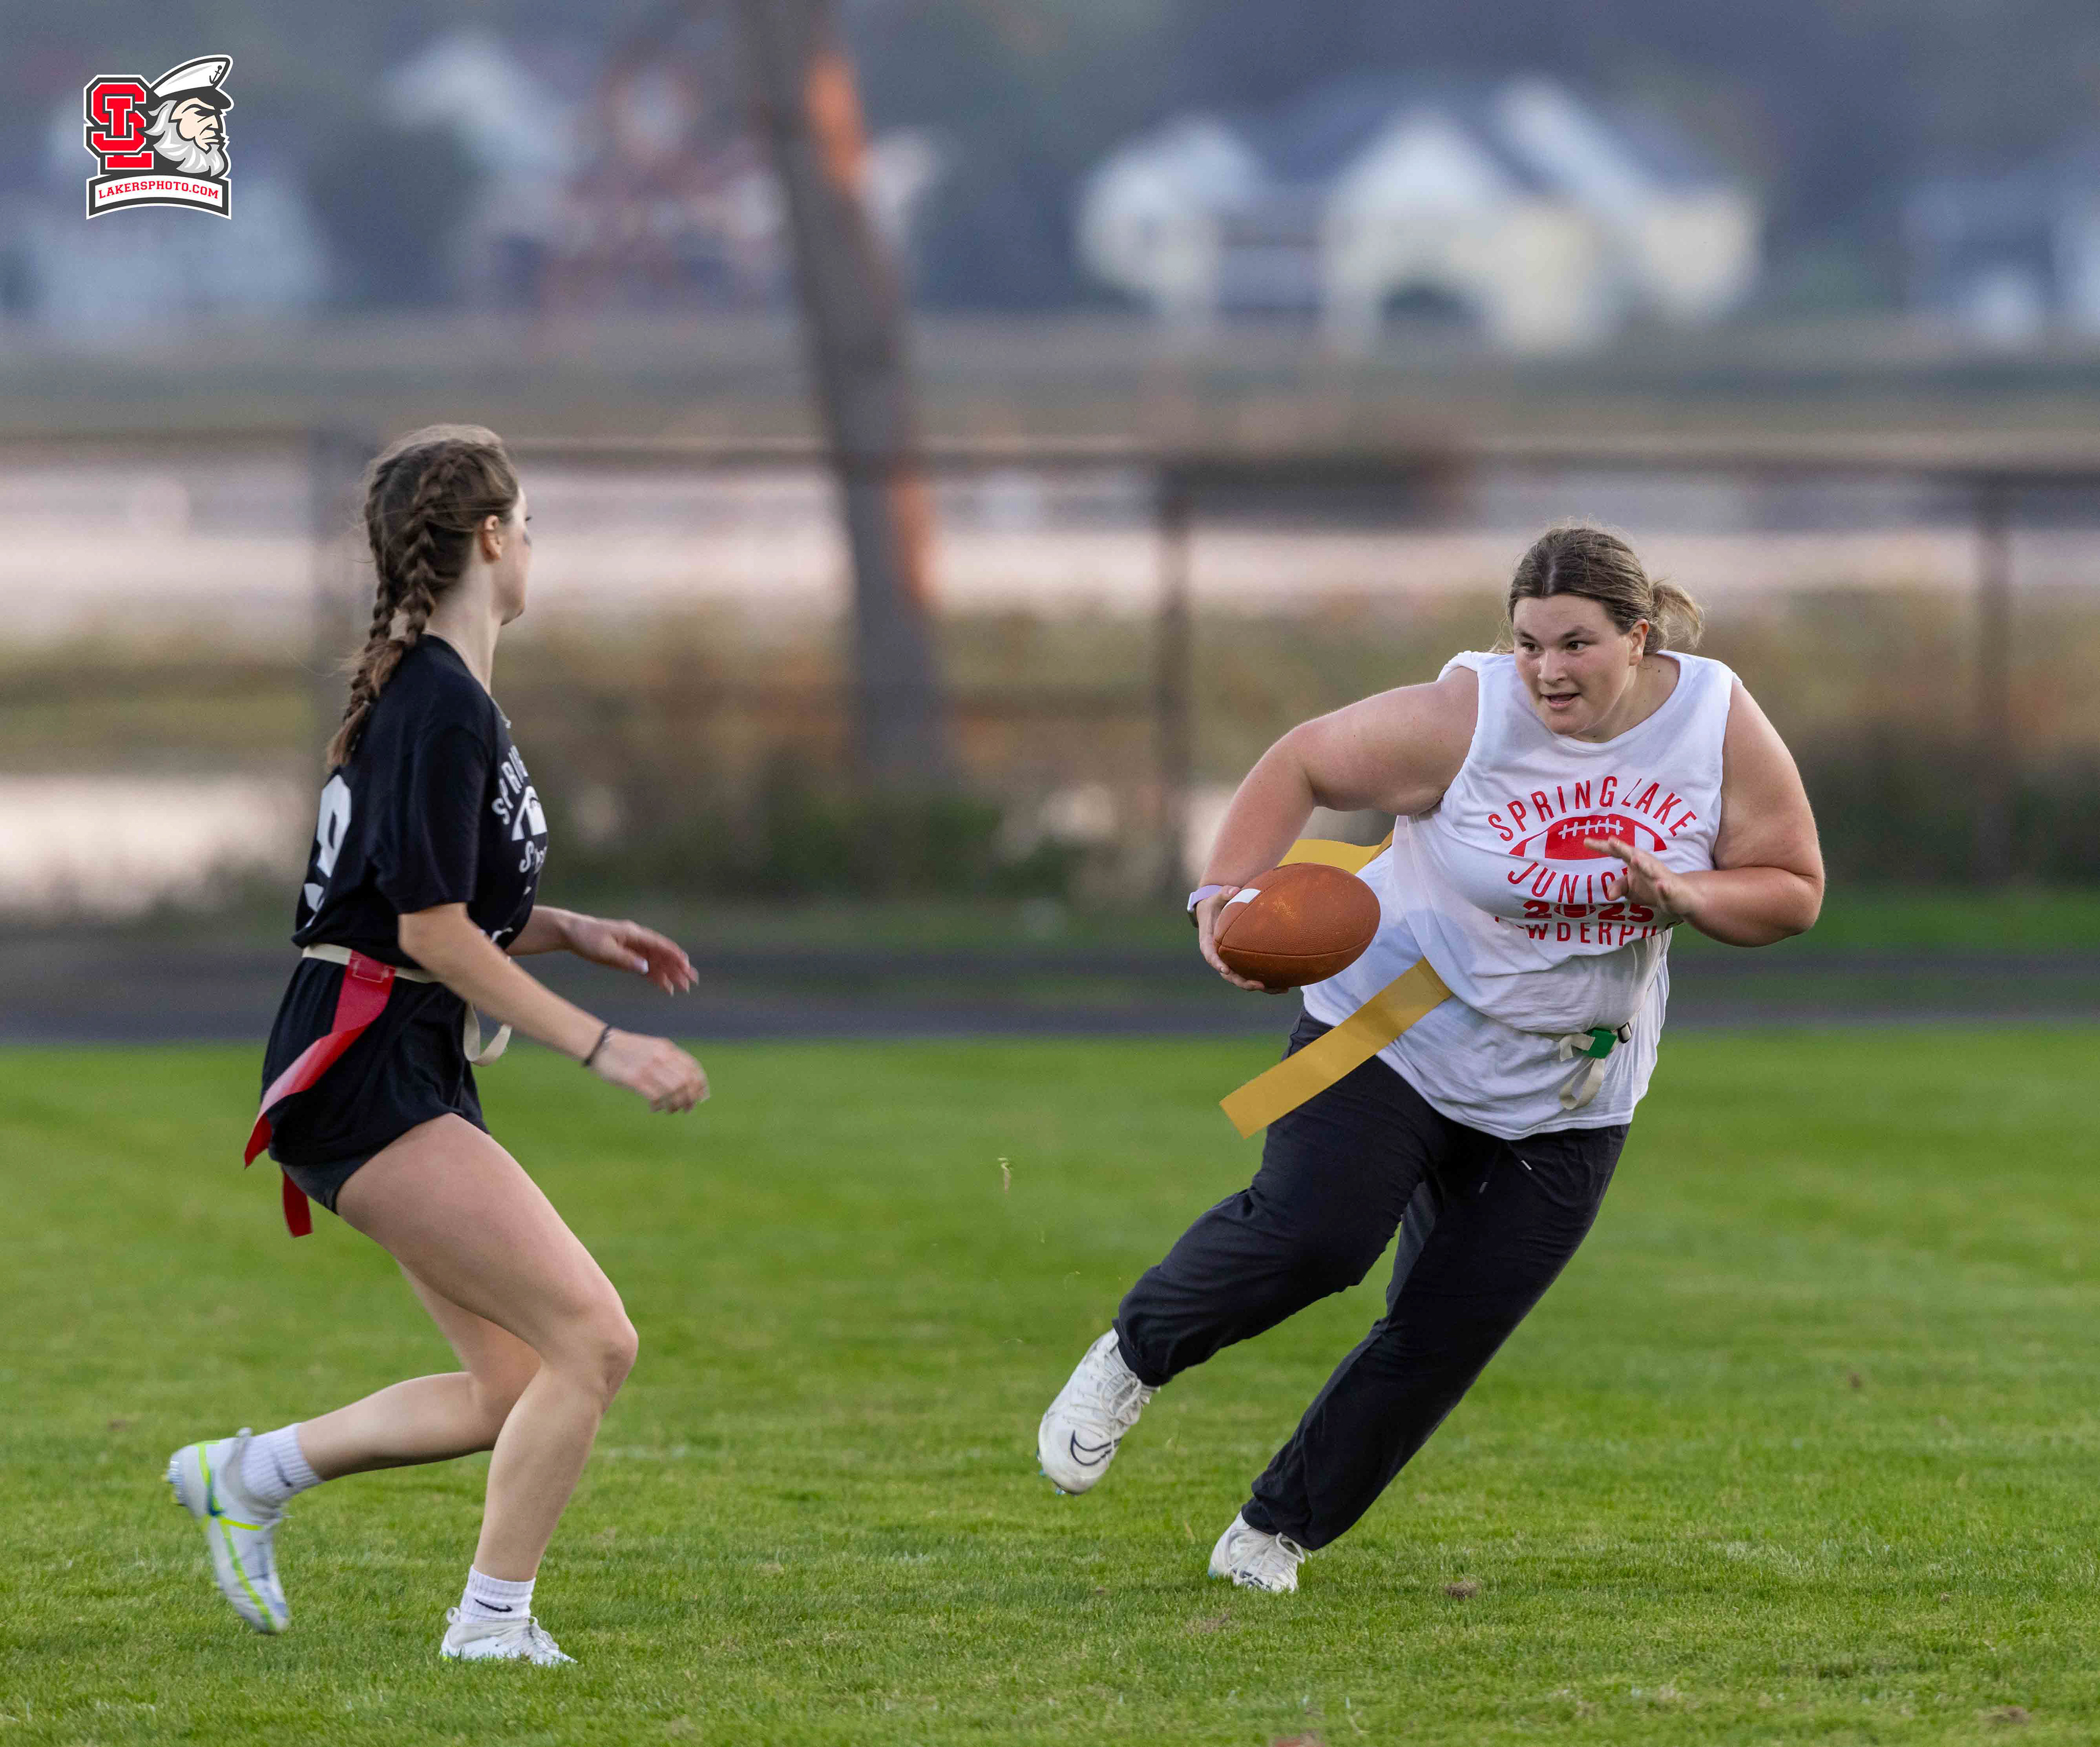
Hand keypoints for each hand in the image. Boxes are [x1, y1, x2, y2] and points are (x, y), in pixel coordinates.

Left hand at [566, 916, 695, 994]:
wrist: (571, 933)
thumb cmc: (587, 938)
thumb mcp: (605, 950)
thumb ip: (626, 959)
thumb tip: (646, 967)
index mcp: (634, 934)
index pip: (659, 945)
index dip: (674, 955)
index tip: (686, 964)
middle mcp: (637, 941)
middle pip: (662, 955)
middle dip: (677, 968)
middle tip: (691, 980)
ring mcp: (633, 949)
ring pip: (656, 963)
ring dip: (669, 975)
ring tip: (683, 988)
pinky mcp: (627, 957)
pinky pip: (645, 968)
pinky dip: (656, 977)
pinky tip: (665, 987)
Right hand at [590, 1029, 707, 1112]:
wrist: (600, 1044)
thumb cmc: (627, 1050)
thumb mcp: (652, 1047)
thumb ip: (667, 1059)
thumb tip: (686, 1081)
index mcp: (666, 1048)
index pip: (693, 1068)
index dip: (701, 1085)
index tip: (701, 1097)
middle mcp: (661, 1057)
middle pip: (687, 1081)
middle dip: (691, 1098)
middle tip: (687, 1109)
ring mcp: (648, 1067)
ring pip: (674, 1091)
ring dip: (676, 1104)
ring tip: (671, 1110)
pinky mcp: (635, 1079)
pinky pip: (656, 1096)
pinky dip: (659, 1105)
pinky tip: (655, 1108)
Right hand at [1194, 887, 1281, 992]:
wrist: (1215, 912)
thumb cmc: (1216, 904)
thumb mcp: (1217, 897)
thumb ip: (1224, 894)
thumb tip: (1234, 890)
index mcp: (1209, 943)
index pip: (1211, 956)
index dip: (1217, 964)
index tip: (1225, 970)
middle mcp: (1220, 956)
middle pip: (1229, 975)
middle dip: (1243, 982)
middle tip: (1259, 985)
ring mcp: (1231, 962)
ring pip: (1243, 979)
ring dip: (1260, 987)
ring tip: (1280, 990)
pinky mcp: (1242, 962)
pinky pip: (1253, 974)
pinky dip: (1268, 982)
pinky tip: (1285, 986)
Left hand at [1587, 838, 1695, 925]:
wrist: (1679, 896)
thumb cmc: (1652, 887)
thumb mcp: (1632, 888)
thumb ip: (1618, 886)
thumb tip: (1608, 894)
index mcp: (1636, 861)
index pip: (1617, 852)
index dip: (1602, 847)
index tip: (1585, 841)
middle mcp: (1647, 864)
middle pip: (1633, 855)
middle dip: (1623, 848)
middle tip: (1610, 841)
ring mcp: (1660, 876)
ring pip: (1651, 869)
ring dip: (1643, 864)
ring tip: (1634, 858)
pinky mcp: (1670, 888)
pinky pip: (1666, 888)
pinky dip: (1663, 887)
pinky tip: (1660, 885)